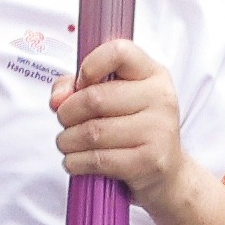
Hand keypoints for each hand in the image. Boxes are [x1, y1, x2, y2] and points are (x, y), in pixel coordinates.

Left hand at [53, 41, 185, 213]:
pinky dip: (76, 162)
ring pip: (92, 132)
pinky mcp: (150, 160)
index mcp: (152, 73)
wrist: (166, 172)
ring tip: (67, 144)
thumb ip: (76, 87)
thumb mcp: (111, 98)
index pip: (119, 52)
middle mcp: (160, 97)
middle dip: (67, 113)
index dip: (89, 66)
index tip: (80, 85)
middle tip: (65, 122)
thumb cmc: (132, 129)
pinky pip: (99, 159)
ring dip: (67, 141)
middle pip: (95, 98)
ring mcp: (159, 129)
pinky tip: (75, 161)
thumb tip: (58, 99)